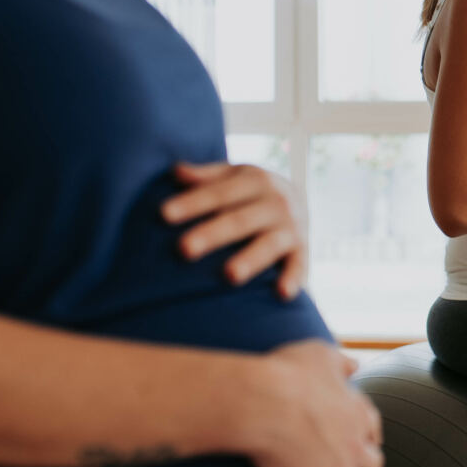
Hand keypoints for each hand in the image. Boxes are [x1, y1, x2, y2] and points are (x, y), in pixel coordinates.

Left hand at [162, 161, 307, 296]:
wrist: (300, 201)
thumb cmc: (251, 192)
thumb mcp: (233, 177)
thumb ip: (206, 177)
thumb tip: (176, 173)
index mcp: (255, 180)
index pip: (219, 193)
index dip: (192, 203)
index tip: (164, 215)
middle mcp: (276, 202)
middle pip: (240, 220)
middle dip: (212, 234)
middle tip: (184, 249)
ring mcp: (291, 227)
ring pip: (269, 244)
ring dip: (250, 259)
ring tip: (229, 276)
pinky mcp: (303, 249)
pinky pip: (299, 265)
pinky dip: (294, 278)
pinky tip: (281, 293)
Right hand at [246, 341, 384, 466]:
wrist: (264, 401)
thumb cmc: (287, 373)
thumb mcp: (320, 353)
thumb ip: (340, 361)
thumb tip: (355, 363)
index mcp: (356, 411)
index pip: (371, 428)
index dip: (369, 438)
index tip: (366, 443)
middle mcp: (355, 444)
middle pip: (372, 466)